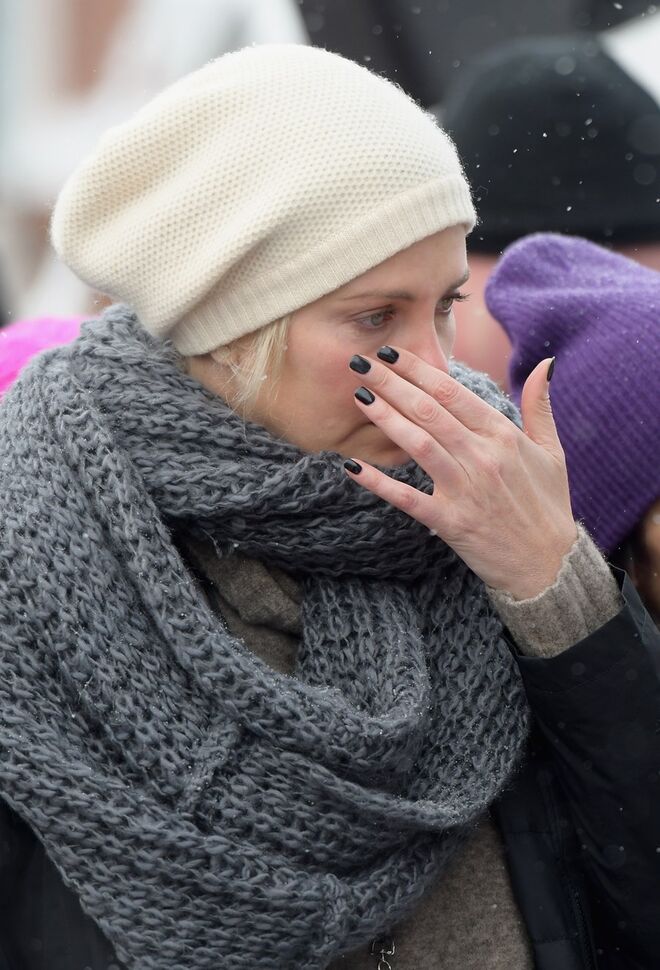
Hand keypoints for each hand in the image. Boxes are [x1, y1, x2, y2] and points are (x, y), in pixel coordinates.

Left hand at [344, 348, 576, 599]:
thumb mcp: (552, 452)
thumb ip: (540, 406)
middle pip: (429, 410)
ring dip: (385, 418)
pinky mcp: (450, 521)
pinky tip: (353, 466)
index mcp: (503, 435)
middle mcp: (483, 457)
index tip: (390, 351)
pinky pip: (407, 498)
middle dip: (391, 383)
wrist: (549, 566)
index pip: (452, 392)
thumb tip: (546, 364)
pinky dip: (379, 482)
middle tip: (360, 363)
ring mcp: (465, 490)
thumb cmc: (547, 506)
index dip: (418, 369)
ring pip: (418, 444)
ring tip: (359, 396)